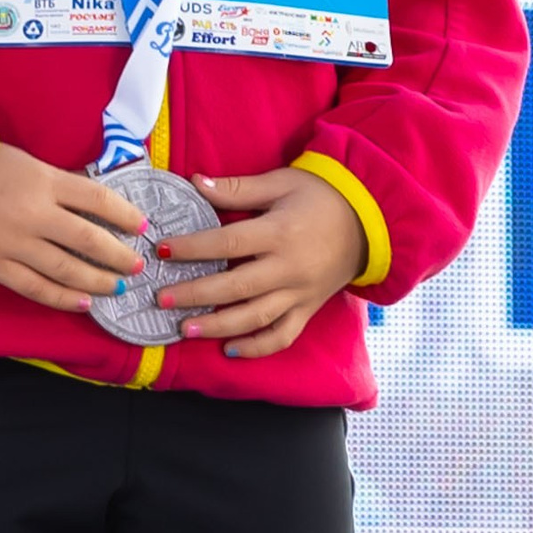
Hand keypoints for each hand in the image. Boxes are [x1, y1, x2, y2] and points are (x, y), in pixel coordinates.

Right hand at [0, 142, 149, 311]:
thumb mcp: (30, 164)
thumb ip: (61, 185)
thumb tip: (97, 207)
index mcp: (44, 182)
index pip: (97, 199)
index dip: (125, 214)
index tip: (142, 226)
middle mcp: (34, 215)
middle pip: (88, 239)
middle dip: (119, 255)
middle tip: (138, 264)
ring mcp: (15, 244)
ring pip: (66, 269)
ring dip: (98, 281)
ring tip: (119, 286)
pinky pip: (36, 288)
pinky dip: (63, 298)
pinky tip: (84, 303)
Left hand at [156, 167, 366, 359]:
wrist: (371, 221)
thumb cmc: (323, 196)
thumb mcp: (282, 183)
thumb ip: (238, 189)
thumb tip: (197, 183)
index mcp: (280, 232)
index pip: (227, 242)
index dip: (192, 248)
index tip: (163, 250)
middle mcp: (289, 268)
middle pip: (235, 287)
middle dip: (195, 294)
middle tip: (161, 298)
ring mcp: (300, 293)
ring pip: (255, 317)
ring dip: (217, 327)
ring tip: (184, 329)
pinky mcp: (309, 309)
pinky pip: (282, 335)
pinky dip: (256, 347)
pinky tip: (229, 349)